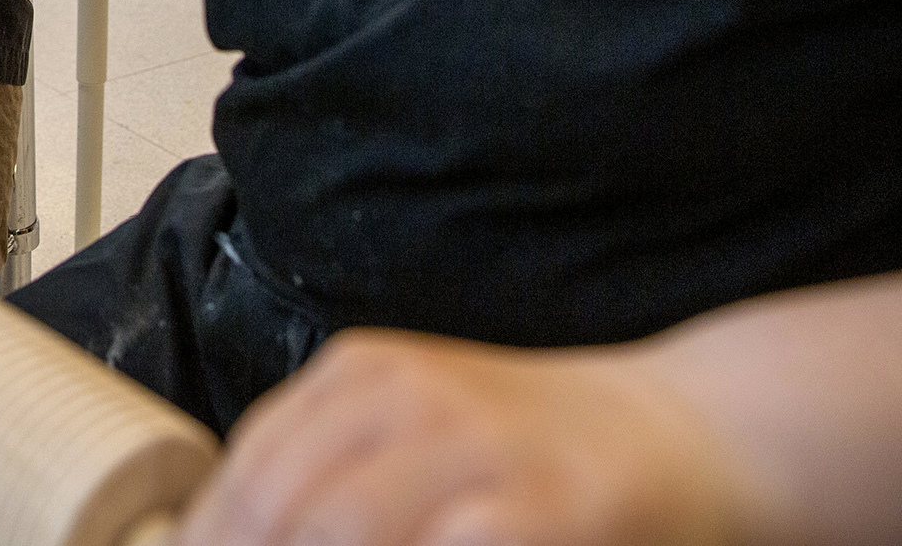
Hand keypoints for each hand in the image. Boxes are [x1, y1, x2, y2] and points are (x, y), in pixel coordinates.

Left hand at [179, 330, 753, 545]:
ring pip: (339, 530)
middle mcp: (409, 396)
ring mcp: (474, 450)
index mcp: (366, 372)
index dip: (208, 535)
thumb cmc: (541, 453)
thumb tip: (227, 533)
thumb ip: (334, 475)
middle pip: (280, 506)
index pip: (250, 465)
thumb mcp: (422, 431)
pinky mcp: (535, 512)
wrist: (693, 433)